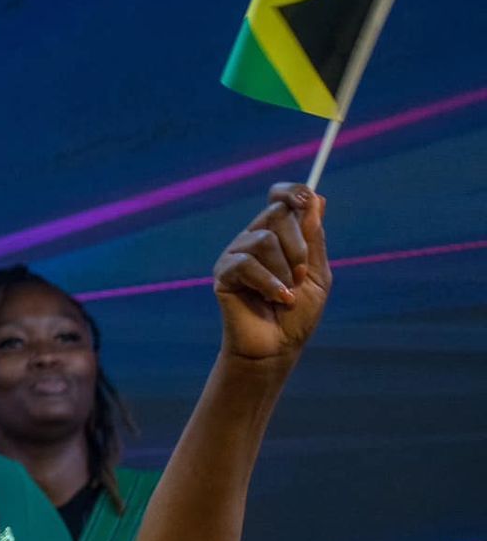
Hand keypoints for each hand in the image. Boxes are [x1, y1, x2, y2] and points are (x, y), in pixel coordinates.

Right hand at [213, 182, 329, 363]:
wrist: (276, 348)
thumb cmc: (298, 314)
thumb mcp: (317, 274)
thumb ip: (314, 239)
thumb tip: (316, 199)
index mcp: (280, 235)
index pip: (280, 198)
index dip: (292, 192)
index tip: (307, 200)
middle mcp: (254, 239)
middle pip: (276, 214)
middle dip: (298, 245)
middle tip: (302, 276)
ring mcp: (236, 255)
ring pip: (263, 240)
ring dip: (284, 271)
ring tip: (287, 295)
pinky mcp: (223, 274)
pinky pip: (246, 264)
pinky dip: (268, 283)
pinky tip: (276, 300)